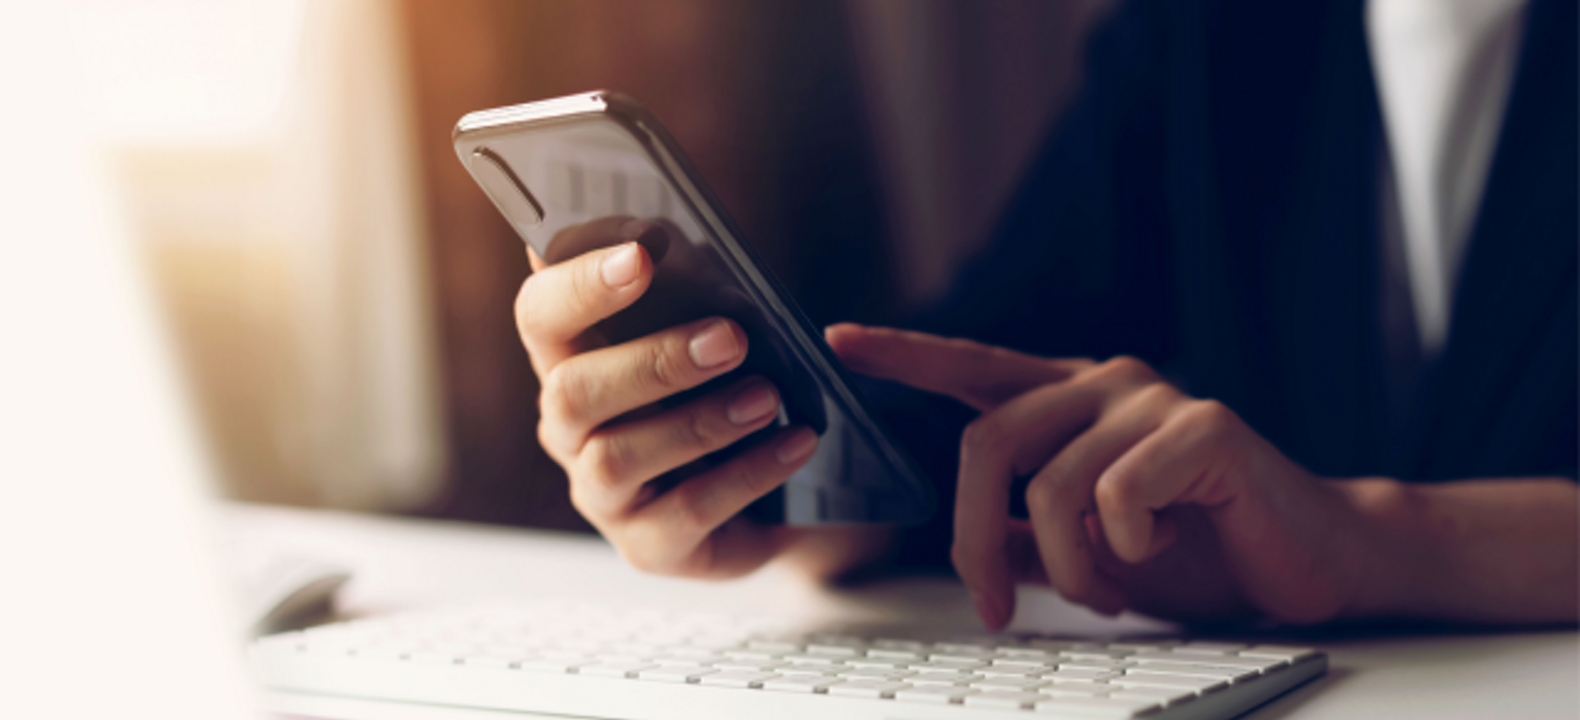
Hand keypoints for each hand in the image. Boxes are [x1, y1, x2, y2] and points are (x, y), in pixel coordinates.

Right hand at [516, 217, 821, 577]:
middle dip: (653, 362)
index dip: (579, 285)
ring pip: (619, 457)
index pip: (540, 315)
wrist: (777, 487)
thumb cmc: (727, 385)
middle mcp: (569, 427)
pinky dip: (747, 473)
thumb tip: (680, 242)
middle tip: (732, 337)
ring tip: (769, 396)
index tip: (641, 255)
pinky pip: (686, 511)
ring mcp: (601, 493)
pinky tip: (796, 442)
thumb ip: (689, 289)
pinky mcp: (648, 544)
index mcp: (570, 358)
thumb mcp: (711, 331)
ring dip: (700, 421)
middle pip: (572, 393)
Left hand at [827, 324, 1371, 626]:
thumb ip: (1026, 531)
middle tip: (995, 606)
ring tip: (1106, 589)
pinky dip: (1126, 549)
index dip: (904, 353)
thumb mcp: (1086, 549)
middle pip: (987, 445)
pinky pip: (1117, 495)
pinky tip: (1163, 547)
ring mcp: (1152, 399)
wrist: (1303, 566)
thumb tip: (972, 537)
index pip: (972, 367)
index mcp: (1068, 401)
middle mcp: (1103, 383)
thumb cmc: (1196, 550)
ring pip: (1050, 485)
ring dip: (1067, 565)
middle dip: (974, 541)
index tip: (838, 339)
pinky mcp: (1203, 427)